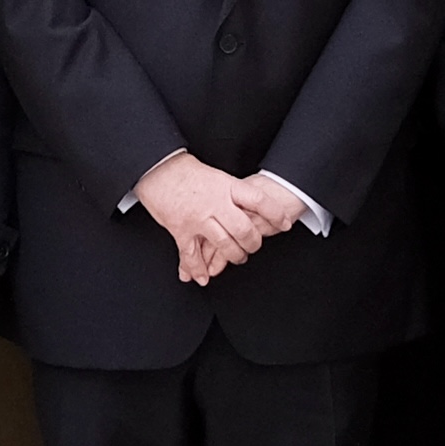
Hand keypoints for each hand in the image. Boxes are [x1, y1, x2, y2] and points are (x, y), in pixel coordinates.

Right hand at [132, 152, 274, 285]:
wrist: (158, 169)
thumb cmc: (186, 171)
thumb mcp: (218, 176)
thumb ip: (233, 193)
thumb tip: (253, 205)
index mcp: (227, 186)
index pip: (259, 200)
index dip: (275, 214)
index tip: (285, 223)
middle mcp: (215, 203)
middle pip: (243, 229)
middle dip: (253, 243)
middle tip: (254, 246)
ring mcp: (198, 218)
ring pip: (224, 245)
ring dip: (233, 256)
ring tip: (237, 257)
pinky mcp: (181, 229)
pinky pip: (192, 254)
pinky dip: (198, 268)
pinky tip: (203, 276)